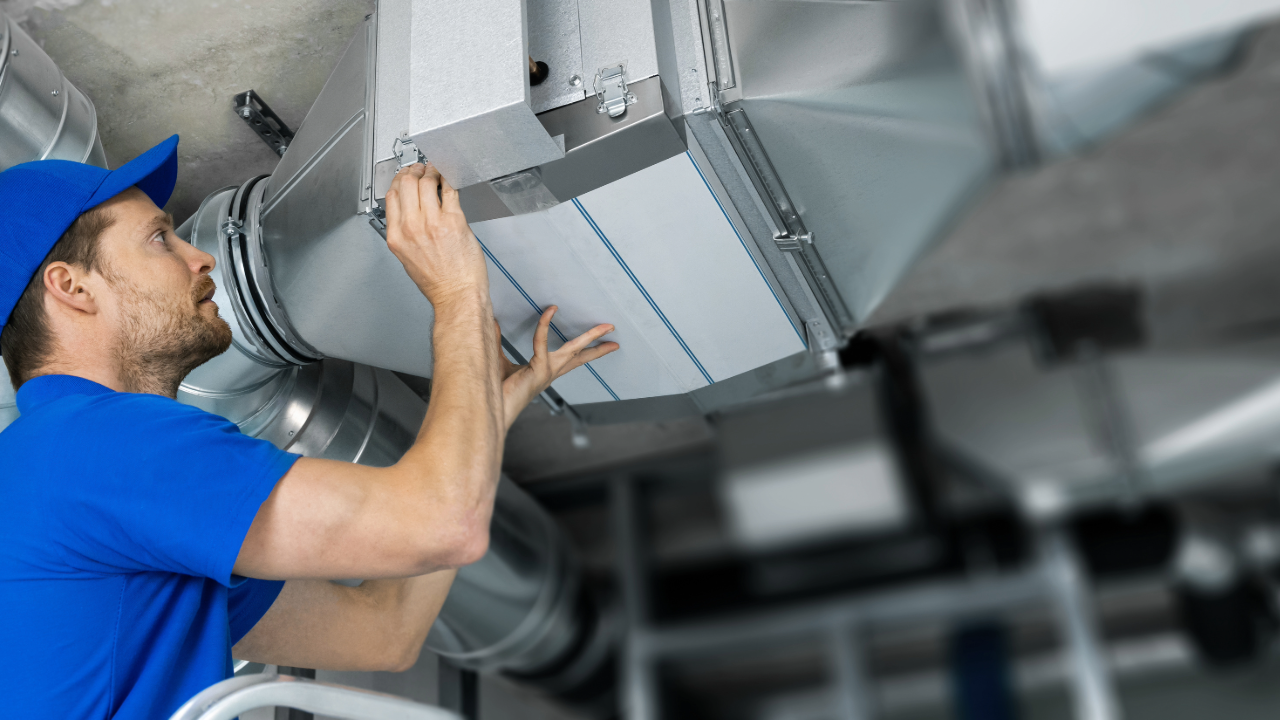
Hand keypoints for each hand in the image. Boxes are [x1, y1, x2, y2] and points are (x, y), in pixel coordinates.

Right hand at [383, 163, 488, 306]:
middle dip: (413, 171)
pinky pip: (450, 191)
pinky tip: (449, 179)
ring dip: (432, 172)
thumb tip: (409, 213)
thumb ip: (404, 234)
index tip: (404, 176)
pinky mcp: (454, 220)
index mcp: (397, 237)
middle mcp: (412, 227)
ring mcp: (433, 222)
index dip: (398, 180)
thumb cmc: (437, 282)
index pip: (391, 196)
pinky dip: (449, 180)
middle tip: (421, 168)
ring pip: (427, 183)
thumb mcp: (407, 258)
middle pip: (406, 183)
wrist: (457, 295)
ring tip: (436, 172)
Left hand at [497, 306, 618, 427]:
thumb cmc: (496, 389)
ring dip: (590, 337)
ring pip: (573, 350)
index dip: (584, 347)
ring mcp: (547, 372)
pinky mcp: (538, 370)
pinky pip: (542, 343)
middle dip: (598, 346)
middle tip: (614, 335)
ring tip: (606, 327)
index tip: (596, 337)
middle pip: (580, 356)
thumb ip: (497, 341)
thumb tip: (491, 321)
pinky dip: (545, 326)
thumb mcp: (498, 360)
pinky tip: (550, 311)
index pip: (571, 358)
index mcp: (546, 371)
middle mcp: (550, 372)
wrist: (493, 410)